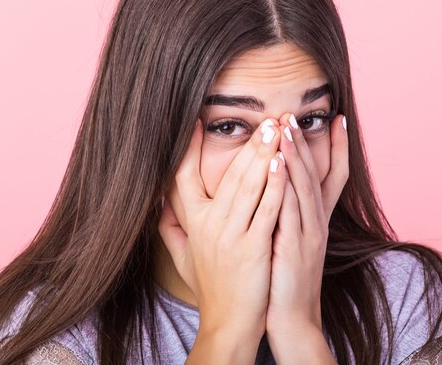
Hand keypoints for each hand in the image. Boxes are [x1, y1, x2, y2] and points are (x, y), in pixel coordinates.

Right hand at [157, 117, 286, 337]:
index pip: (184, 177)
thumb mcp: (183, 257)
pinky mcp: (252, 249)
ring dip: (263, 155)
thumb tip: (158, 204)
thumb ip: (170, 229)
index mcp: (192, 223)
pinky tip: (282, 164)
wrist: (228, 323)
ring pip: (247, 187)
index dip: (189, 149)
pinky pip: (265, 210)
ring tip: (276, 129)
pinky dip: (274, 185)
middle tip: (265, 119)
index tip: (198, 121)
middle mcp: (208, 226)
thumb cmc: (211, 287)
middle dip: (248, 144)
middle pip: (227, 175)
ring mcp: (230, 236)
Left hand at [265, 113, 348, 335]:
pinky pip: (291, 210)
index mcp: (316, 222)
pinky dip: (286, 184)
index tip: (337, 119)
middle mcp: (317, 223)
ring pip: (304, 187)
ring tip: (287, 127)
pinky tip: (279, 163)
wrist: (293, 319)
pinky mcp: (295, 247)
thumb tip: (279, 190)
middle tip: (296, 114)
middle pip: (316, 175)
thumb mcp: (291, 243)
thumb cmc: (286, 281)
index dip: (337, 148)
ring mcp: (309, 235)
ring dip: (296, 155)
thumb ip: (289, 217)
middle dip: (307, 143)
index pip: (331, 177)